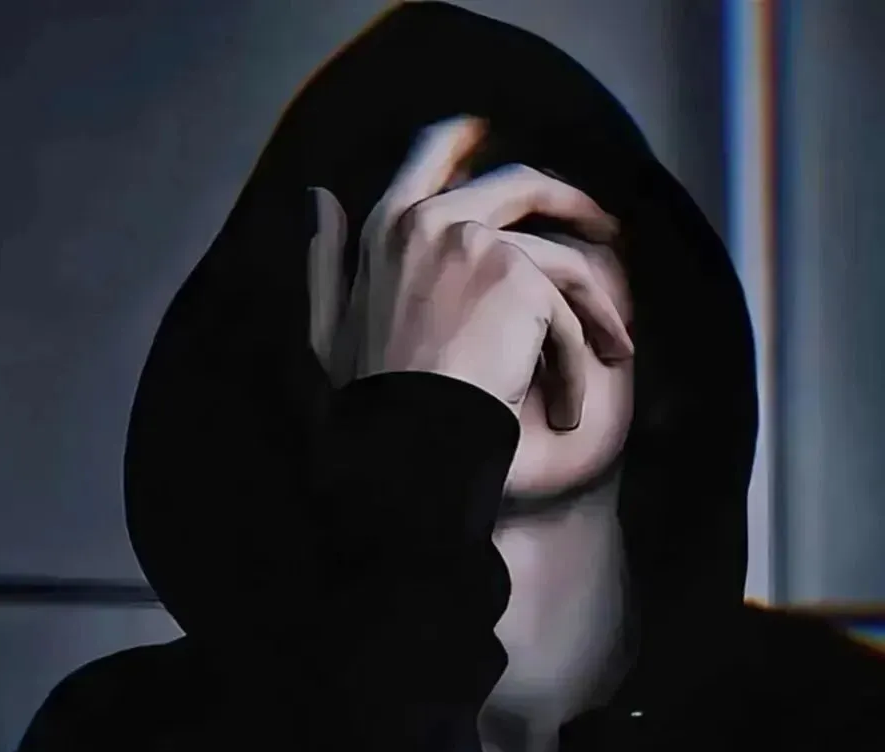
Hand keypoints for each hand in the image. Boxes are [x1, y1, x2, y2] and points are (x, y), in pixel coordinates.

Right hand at [307, 115, 635, 498]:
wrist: (405, 436)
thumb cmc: (367, 396)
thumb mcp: (327, 328)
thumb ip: (324, 262)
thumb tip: (318, 198)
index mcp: (385, 227)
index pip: (429, 153)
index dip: (464, 137)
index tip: (495, 136)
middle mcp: (432, 219)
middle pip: (521, 183)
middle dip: (571, 201)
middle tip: (602, 226)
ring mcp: (478, 242)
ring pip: (562, 262)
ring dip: (595, 309)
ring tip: (613, 347)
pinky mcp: (520, 277)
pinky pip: (566, 314)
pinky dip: (575, 363)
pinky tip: (569, 406)